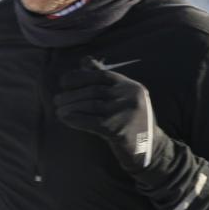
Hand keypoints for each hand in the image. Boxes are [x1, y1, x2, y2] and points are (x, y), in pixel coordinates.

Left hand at [54, 57, 158, 172]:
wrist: (150, 149)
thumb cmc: (131, 121)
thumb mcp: (123, 98)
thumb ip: (105, 80)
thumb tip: (85, 60)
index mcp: (132, 87)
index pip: (102, 75)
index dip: (80, 76)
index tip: (64, 82)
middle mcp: (131, 97)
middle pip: (94, 91)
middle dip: (71, 95)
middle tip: (57, 100)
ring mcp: (125, 113)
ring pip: (90, 105)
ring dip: (69, 107)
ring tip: (58, 110)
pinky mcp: (118, 130)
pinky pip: (90, 121)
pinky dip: (74, 119)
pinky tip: (65, 119)